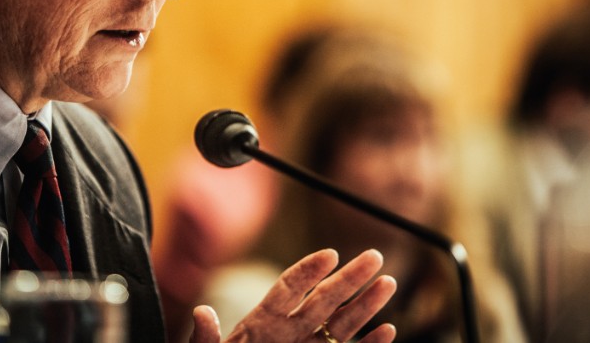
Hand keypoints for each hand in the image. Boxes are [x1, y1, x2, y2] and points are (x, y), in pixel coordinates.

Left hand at [188, 248, 396, 342]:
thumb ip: (205, 338)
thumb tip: (201, 312)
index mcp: (262, 322)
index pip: (288, 288)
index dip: (308, 271)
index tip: (329, 255)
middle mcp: (290, 331)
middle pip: (324, 299)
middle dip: (349, 278)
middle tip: (374, 255)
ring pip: (342, 324)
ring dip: (366, 305)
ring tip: (388, 282)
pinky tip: (387, 330)